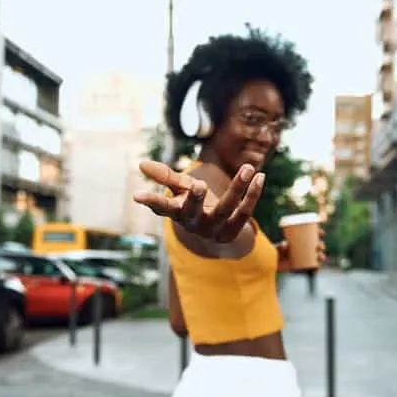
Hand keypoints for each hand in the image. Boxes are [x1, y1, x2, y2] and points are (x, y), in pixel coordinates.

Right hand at [133, 160, 265, 243]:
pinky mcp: (234, 230)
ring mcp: (215, 229)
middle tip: (199, 185)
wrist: (215, 233)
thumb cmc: (193, 205)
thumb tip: (141, 164)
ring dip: (238, 187)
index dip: (151, 202)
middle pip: (194, 212)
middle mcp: (194, 223)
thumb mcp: (180, 190)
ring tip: (249, 168)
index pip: (162, 208)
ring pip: (227, 208)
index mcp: (178, 213)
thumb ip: (165, 176)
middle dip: (196, 199)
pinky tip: (260, 176)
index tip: (137, 196)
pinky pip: (245, 211)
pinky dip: (253, 193)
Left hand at [276, 225, 326, 271]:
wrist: (273, 262)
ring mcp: (304, 257)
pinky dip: (316, 268)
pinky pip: (312, 267)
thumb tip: (285, 244)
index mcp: (301, 240)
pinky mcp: (303, 265)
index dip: (319, 233)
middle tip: (320, 246)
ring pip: (316, 256)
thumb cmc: (276, 251)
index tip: (322, 232)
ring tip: (321, 257)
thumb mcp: (278, 247)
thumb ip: (280, 246)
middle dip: (321, 245)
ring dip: (321, 256)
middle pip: (317, 246)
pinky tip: (317, 268)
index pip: (313, 235)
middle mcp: (305, 248)